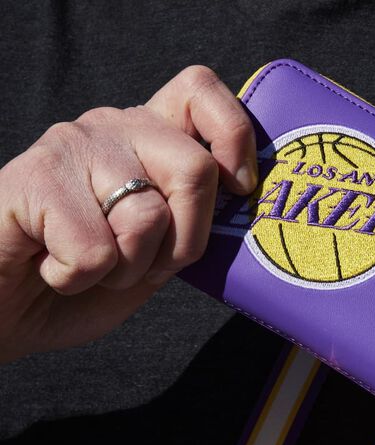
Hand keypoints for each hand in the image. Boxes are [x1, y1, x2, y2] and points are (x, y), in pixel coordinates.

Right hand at [0, 65, 256, 362]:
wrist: (6, 311)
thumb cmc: (86, 284)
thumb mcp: (157, 258)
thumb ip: (191, 226)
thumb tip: (241, 199)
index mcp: (148, 139)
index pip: (201, 91)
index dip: (234, 135)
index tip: (237, 188)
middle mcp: (111, 129)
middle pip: (195, 168)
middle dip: (184, 242)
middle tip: (142, 265)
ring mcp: (70, 147)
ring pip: (146, 217)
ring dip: (126, 269)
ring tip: (91, 267)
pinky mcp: (31, 179)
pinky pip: (94, 250)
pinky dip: (78, 279)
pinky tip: (53, 268)